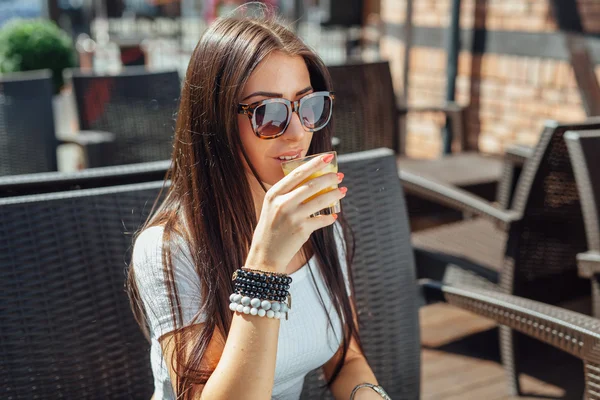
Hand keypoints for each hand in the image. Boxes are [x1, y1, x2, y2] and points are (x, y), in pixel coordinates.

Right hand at [245, 154, 346, 272]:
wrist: (265, 255)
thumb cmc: (270, 229)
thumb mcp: (272, 207)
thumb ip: (286, 194)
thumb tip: (310, 182)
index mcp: (274, 194)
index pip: (297, 173)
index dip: (314, 164)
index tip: (328, 157)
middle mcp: (283, 203)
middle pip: (312, 185)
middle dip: (329, 178)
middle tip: (339, 175)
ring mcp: (293, 216)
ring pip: (320, 200)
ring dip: (334, 194)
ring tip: (343, 191)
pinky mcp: (302, 230)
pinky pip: (321, 220)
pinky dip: (329, 217)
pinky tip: (334, 216)